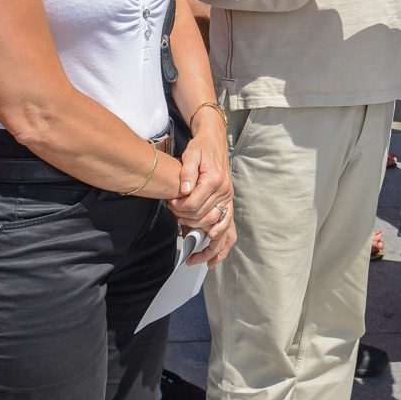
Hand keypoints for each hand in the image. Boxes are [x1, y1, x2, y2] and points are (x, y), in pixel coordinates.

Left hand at [167, 106, 234, 265]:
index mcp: (215, 181)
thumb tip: (183, 191)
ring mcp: (228, 199)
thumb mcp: (191, 154)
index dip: (180, 208)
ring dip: (211, 247)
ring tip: (199, 260)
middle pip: (205, 218)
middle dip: (188, 223)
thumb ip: (186, 173)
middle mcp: (225, 192)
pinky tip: (214, 256)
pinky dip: (223, 243)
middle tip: (176, 220)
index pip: (195, 204)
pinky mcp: (228, 203)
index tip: (171, 205)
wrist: (214, 139)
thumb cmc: (201, 146)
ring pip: (222, 230)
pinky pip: (229, 228)